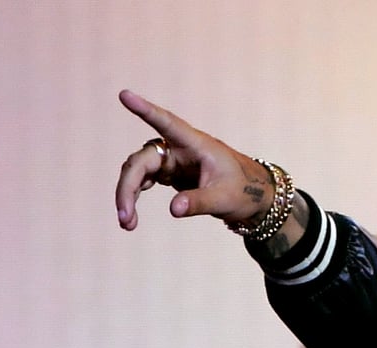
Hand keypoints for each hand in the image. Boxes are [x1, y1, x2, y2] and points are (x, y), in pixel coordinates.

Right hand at [113, 90, 273, 230]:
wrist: (252, 196)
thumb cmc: (243, 190)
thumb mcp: (224, 199)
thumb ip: (199, 202)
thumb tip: (173, 209)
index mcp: (195, 144)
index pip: (167, 123)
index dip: (146, 110)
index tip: (125, 95)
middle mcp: (178, 148)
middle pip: (142, 160)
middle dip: (128, 187)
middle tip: (124, 217)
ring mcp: (170, 159)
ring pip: (136, 171)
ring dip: (128, 195)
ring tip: (127, 223)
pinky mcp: (167, 172)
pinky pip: (141, 180)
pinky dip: (134, 196)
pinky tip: (131, 218)